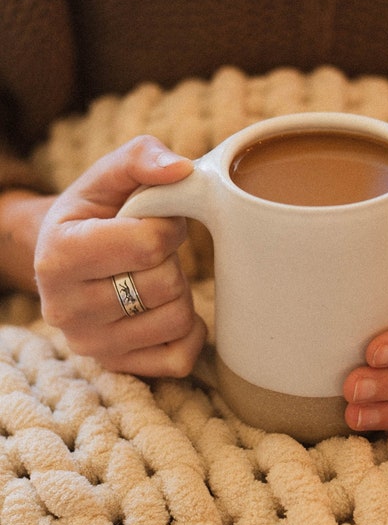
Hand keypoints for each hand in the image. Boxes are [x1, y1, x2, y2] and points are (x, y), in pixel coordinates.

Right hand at [35, 136, 205, 376]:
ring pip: (178, 319)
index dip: (169, 224)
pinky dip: (189, 331)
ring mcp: (92, 345)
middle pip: (166, 284)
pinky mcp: (117, 366)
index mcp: (60, 255)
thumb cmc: (93, 215)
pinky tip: (167, 308)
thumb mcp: (107, 177)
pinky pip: (181, 358)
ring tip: (153, 278)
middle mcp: (67, 309)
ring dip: (180, 292)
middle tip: (153, 253)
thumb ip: (141, 158)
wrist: (66, 259)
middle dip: (172, 260)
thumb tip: (183, 171)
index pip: (150, 243)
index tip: (156, 221)